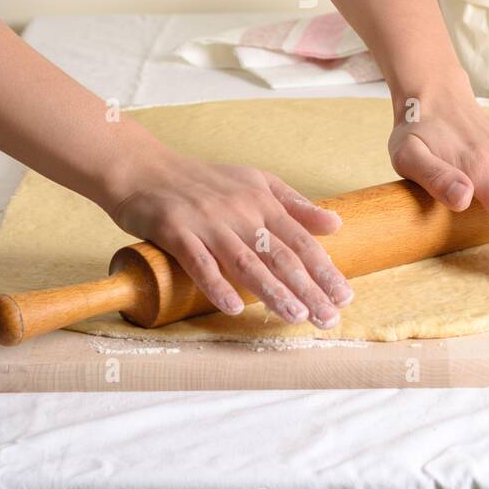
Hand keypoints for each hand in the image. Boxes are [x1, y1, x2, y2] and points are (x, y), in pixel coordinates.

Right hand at [109, 150, 351, 325]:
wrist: (145, 169)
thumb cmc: (203, 180)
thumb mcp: (255, 181)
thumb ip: (294, 204)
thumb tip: (335, 224)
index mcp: (261, 201)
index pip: (300, 240)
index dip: (324, 269)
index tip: (344, 296)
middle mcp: (239, 211)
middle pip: (279, 255)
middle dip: (307, 288)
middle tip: (328, 318)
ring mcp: (207, 222)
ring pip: (245, 261)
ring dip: (272, 291)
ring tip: (296, 316)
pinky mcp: (175, 230)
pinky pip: (198, 261)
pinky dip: (216, 284)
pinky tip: (233, 307)